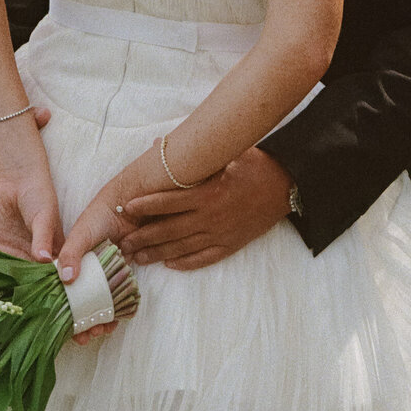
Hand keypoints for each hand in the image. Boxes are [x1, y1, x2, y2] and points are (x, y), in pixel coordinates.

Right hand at [54, 184, 126, 347]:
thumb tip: (66, 279)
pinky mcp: (120, 273)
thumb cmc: (100, 213)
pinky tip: (119, 316)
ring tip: (104, 328)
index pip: (59, 293)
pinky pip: (117, 295)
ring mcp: (102, 274)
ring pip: (97, 303)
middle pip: (78, 303)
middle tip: (87, 335)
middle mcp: (83, 271)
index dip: (60, 312)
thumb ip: (70, 253)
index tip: (68, 329)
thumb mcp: (81, 232)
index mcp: (68, 263)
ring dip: (99, 318)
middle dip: (81, 322)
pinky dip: (117, 307)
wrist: (131, 203)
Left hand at [118, 147, 293, 269]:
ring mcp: (221, 233)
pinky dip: (186, 263)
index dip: (144, 206)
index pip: (168, 201)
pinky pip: (204, 257)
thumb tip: (157, 145)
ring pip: (182, 248)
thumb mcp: (225, 155)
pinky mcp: (231, 244)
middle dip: (143, 237)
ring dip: (157, 253)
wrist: (287, 185)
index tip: (126, 209)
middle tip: (122, 244)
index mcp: (207, 192)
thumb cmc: (254, 166)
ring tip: (138, 258)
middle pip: (169, 230)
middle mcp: (211, 216)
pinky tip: (170, 265)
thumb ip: (191, 155)